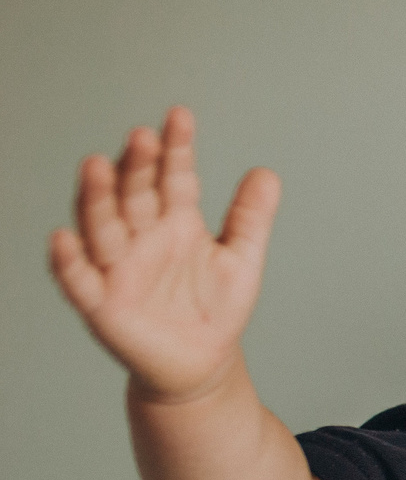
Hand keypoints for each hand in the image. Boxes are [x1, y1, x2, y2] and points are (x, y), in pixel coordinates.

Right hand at [48, 107, 281, 403]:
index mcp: (175, 221)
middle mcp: (142, 237)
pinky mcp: (102, 303)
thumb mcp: (242, 259)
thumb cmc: (215, 308)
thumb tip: (267, 172)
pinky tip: (63, 237)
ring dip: (97, 198)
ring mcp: (119, 267)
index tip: (180, 116)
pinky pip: (79, 279)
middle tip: (143, 137)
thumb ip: (251, 217)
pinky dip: (69, 260)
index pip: (172, 176)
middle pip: (134, 194)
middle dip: (137, 166)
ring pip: (102, 226)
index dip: (176, 148)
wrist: (203, 364)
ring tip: (98, 166)